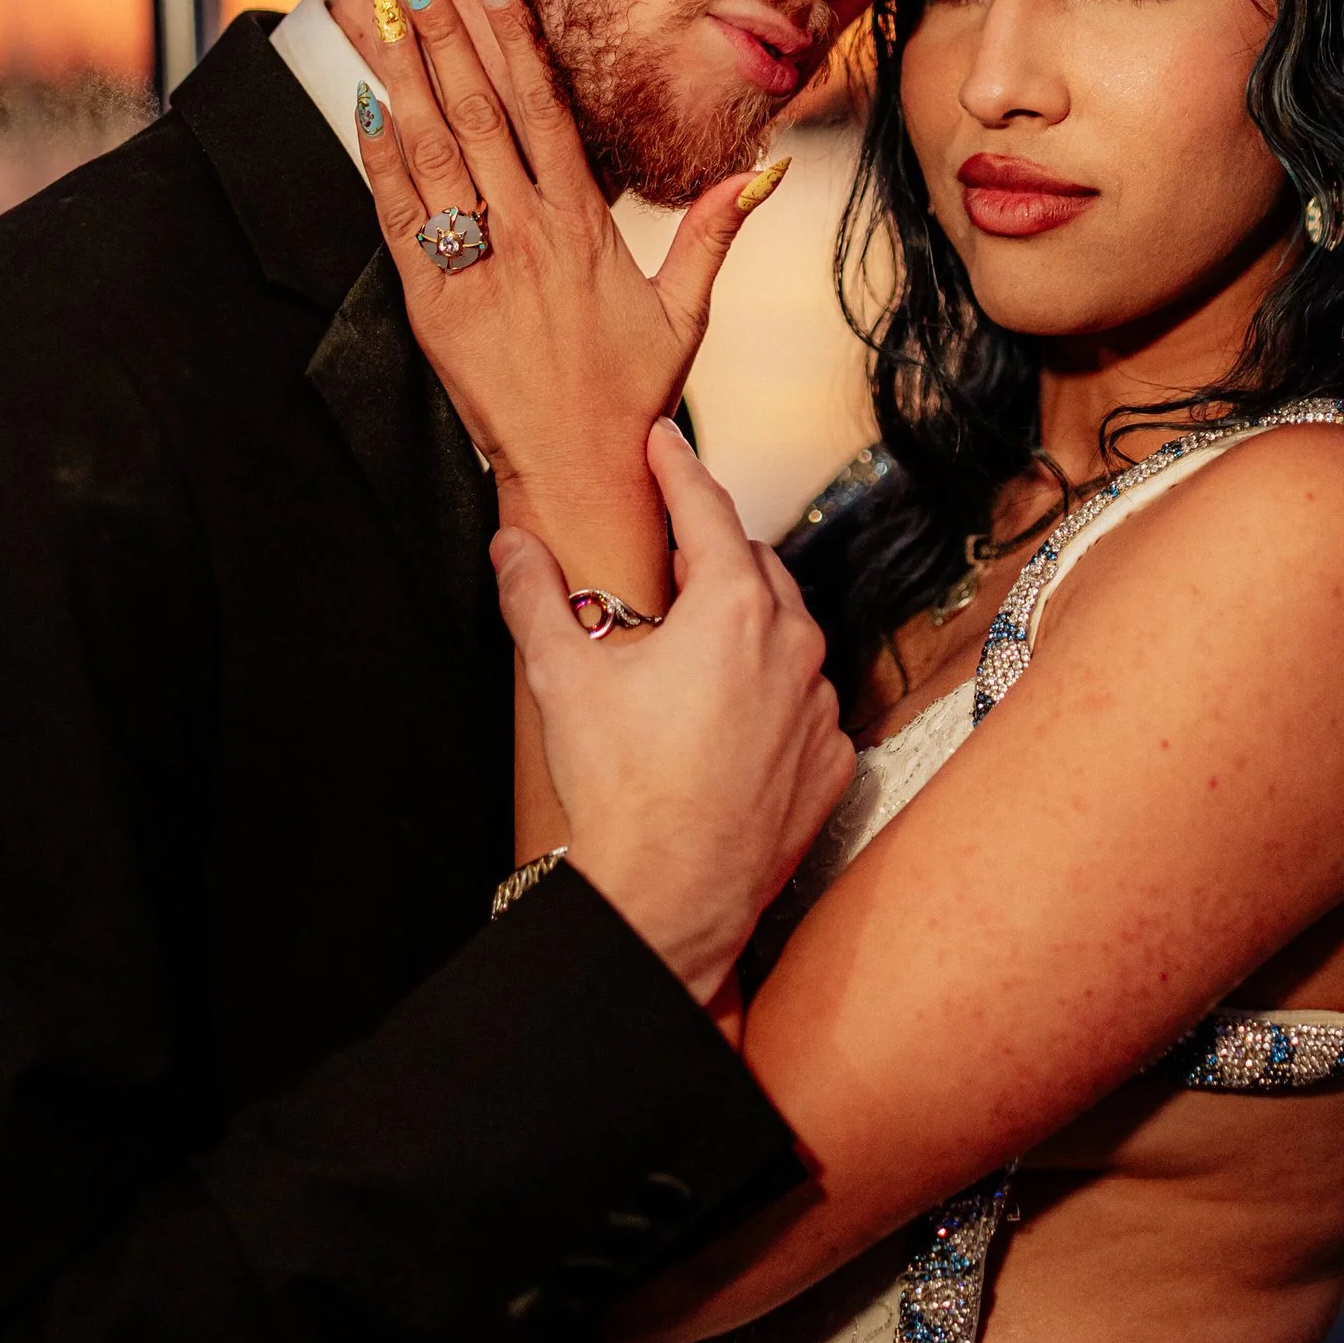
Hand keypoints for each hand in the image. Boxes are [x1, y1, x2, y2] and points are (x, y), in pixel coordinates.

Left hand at [355, 0, 788, 555]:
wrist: (578, 468)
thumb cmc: (632, 392)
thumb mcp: (686, 312)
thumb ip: (715, 233)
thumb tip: (763, 172)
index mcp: (583, 224)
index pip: (543, 105)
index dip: (513, 33)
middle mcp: (527, 233)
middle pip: (478, 111)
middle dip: (444, 34)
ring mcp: (476, 267)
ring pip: (433, 153)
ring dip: (404, 78)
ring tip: (383, 13)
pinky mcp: (433, 306)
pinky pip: (400, 221)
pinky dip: (381, 163)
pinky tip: (367, 108)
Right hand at [492, 421, 852, 1007]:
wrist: (670, 901)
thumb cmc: (622, 790)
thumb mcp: (562, 677)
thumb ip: (535, 596)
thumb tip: (512, 546)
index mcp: (733, 610)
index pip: (707, 510)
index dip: (680, 468)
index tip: (665, 441)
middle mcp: (794, 648)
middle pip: (755, 567)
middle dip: (712, 551)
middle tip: (668, 554)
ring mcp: (819, 709)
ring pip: (789, 635)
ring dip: (748, 625)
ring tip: (695, 641)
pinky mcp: (831, 763)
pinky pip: (805, 705)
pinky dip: (772, 695)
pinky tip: (729, 716)